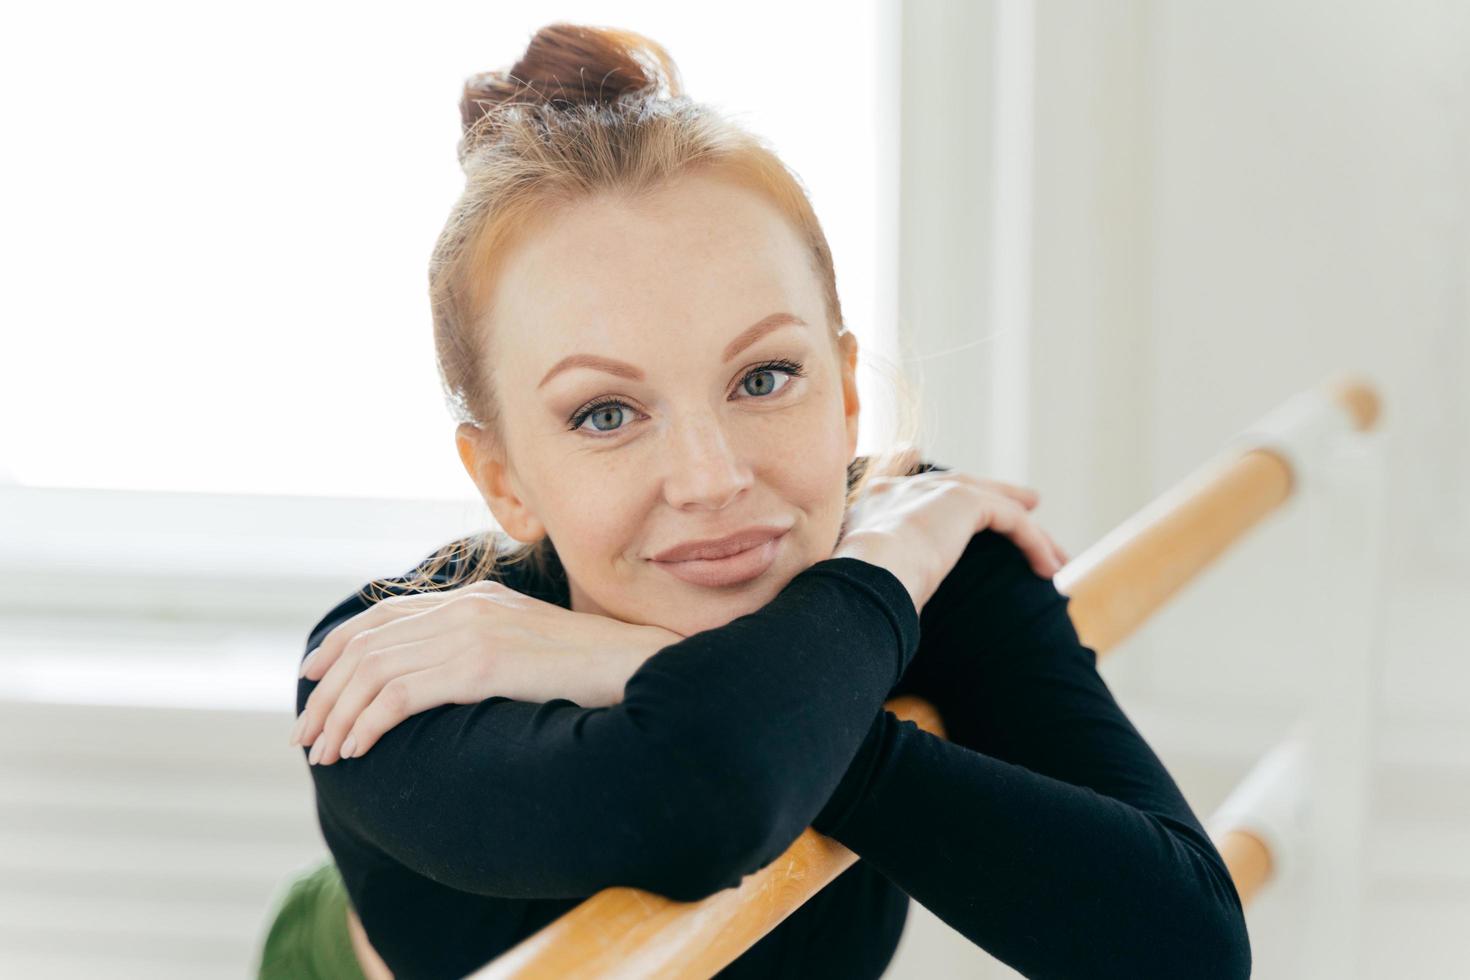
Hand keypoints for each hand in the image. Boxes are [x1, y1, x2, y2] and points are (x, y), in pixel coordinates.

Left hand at [289, 580, 682, 765]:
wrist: (639, 667)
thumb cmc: (592, 671)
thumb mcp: (529, 648)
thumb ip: (484, 649)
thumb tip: (446, 679)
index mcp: (476, 598)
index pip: (385, 614)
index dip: (339, 645)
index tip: (311, 677)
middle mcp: (468, 606)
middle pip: (369, 645)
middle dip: (326, 693)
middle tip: (305, 735)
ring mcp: (475, 632)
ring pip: (376, 672)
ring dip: (338, 717)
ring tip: (323, 754)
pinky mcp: (483, 664)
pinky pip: (401, 694)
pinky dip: (368, 725)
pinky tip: (357, 751)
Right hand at [835, 466, 1068, 613]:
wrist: (863, 577)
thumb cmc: (858, 593)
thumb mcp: (868, 580)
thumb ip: (885, 576)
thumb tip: (892, 605)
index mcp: (876, 502)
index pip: (911, 485)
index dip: (937, 486)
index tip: (953, 476)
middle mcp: (904, 487)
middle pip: (963, 486)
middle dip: (997, 496)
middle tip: (1028, 502)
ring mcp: (933, 489)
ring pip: (992, 503)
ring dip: (1027, 531)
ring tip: (1053, 552)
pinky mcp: (962, 500)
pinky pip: (1010, 520)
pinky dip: (1033, 543)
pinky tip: (1049, 569)